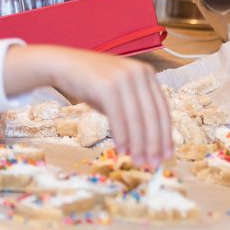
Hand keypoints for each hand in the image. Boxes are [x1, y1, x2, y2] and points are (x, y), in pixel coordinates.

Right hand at [4, 45, 172, 167]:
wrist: (63, 65)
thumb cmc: (92, 83)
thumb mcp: (119, 93)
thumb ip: (135, 111)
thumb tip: (150, 144)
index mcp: (146, 73)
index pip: (162, 109)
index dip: (166, 135)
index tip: (166, 155)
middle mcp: (138, 73)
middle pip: (152, 116)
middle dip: (154, 144)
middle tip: (153, 164)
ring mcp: (122, 77)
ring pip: (137, 119)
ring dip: (139, 145)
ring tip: (138, 162)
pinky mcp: (106, 85)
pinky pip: (118, 118)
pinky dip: (121, 137)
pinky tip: (121, 150)